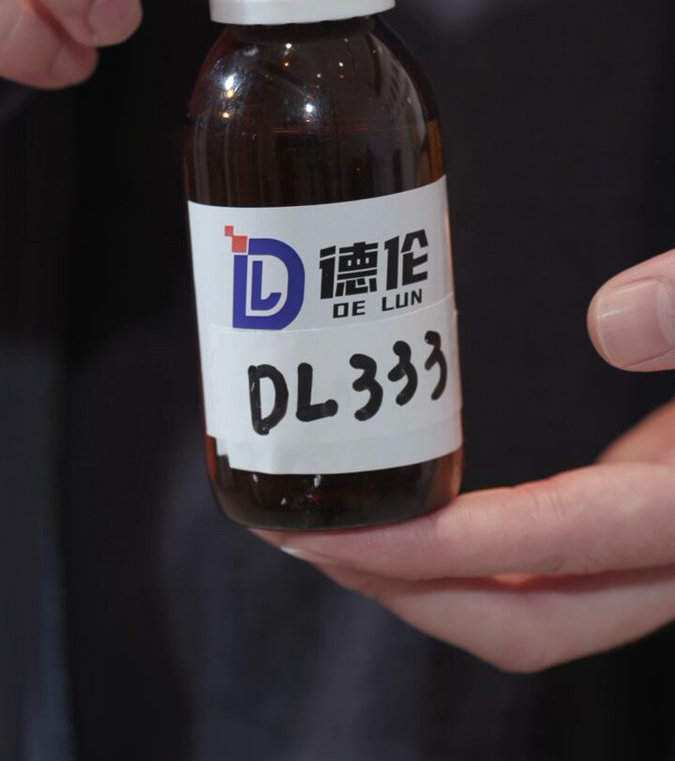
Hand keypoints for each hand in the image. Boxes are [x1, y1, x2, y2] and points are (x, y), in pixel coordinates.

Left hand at [257, 250, 674, 671]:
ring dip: (423, 582)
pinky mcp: (641, 519)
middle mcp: (669, 556)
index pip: (556, 546)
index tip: (338, 532)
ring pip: (530, 605)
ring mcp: (654, 548)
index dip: (442, 549)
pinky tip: (414, 508)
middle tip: (301, 537)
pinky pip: (542, 569)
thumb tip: (605, 322)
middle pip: (527, 618)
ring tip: (330, 530)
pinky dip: (465, 555)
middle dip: (401, 589)